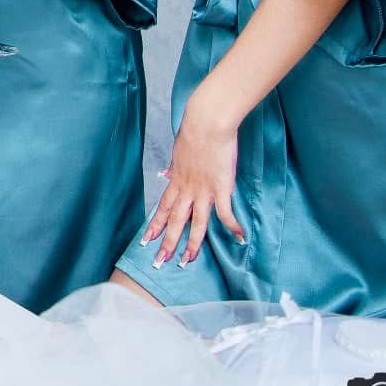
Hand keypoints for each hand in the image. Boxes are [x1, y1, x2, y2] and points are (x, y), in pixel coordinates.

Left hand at [141, 97, 245, 267]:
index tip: (146, 240)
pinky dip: (232, 226)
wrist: (207, 124)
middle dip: (166, 242)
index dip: (154, 225)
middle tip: (159, 262)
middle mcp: (187, 189)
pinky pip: (225, 213)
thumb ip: (174, 166)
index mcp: (176, 180)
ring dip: (191, 244)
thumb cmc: (194, 133)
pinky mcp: (221, 188)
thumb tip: (165, 172)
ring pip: (195, 223)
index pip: (162, 208)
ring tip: (186, 261)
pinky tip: (239, 238)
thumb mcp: (178, 153)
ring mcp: (203, 190)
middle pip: (174, 221)